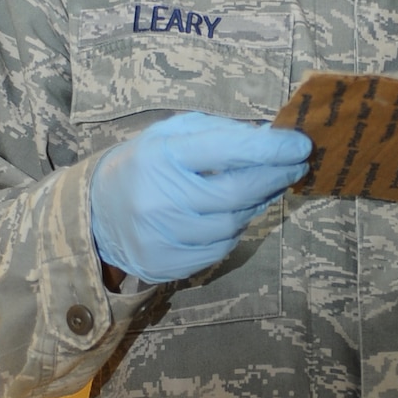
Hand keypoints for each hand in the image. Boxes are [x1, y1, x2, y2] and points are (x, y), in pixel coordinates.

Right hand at [90, 112, 311, 283]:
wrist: (97, 213)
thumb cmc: (144, 166)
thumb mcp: (170, 136)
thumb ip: (218, 133)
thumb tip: (270, 139)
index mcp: (160, 156)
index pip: (226, 150)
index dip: (270, 150)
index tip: (300, 145)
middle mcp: (159, 198)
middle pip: (236, 193)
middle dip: (274, 178)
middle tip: (295, 167)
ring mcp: (162, 235)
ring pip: (232, 225)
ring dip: (254, 206)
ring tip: (257, 190)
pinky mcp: (166, 263)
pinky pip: (219, 249)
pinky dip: (233, 231)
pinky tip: (229, 216)